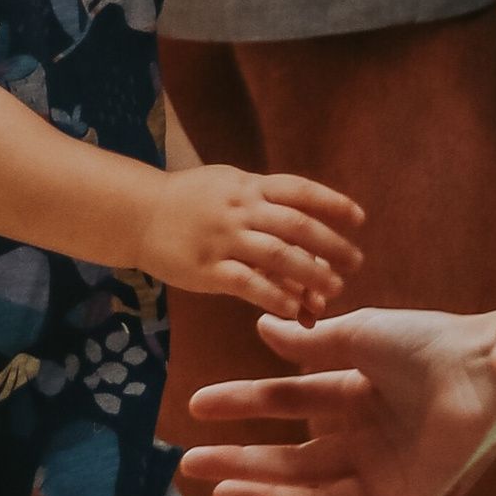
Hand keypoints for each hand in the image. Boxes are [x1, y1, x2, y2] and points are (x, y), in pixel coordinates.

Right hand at [131, 167, 363, 322]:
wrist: (136, 213)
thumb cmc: (191, 204)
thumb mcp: (228, 190)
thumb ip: (264, 211)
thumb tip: (303, 242)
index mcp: (248, 186)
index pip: (300, 190)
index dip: (332, 204)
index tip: (359, 219)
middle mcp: (240, 209)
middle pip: (297, 224)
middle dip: (332, 244)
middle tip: (356, 263)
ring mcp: (222, 238)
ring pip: (277, 255)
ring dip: (311, 273)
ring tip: (334, 289)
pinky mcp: (206, 268)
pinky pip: (247, 283)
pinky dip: (274, 296)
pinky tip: (294, 309)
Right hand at [183, 301, 495, 495]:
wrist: (489, 372)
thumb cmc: (430, 345)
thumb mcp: (361, 336)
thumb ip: (311, 342)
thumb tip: (262, 326)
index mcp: (358, 395)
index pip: (288, 403)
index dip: (244, 404)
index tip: (199, 408)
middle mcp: (368, 441)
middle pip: (293, 460)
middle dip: (242, 462)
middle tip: (192, 465)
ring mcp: (387, 478)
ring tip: (224, 492)